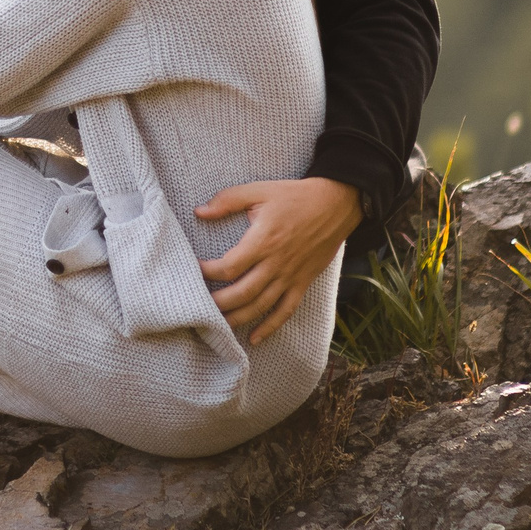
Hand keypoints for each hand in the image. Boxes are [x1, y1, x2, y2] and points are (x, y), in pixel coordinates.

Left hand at [194, 177, 362, 343]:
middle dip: (218, 303)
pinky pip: (286, 310)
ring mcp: (290, 276)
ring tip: (218, 325)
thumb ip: (227, 200)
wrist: (335, 204)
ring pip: (261, 306)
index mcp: (263, 240)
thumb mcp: (259, 190)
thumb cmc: (294, 196)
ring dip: (238, 318)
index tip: (195, 270)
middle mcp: (276, 263)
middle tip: (199, 306)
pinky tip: (254, 338)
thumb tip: (199, 212)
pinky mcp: (302, 282)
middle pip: (242, 293)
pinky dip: (270, 327)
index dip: (208, 273)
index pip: (230, 267)